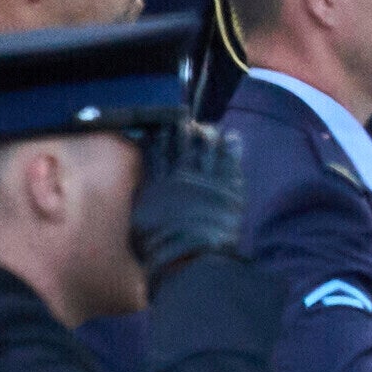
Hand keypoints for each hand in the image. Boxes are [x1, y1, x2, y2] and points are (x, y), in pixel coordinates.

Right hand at [125, 117, 245, 275]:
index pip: (153, 154)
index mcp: (155, 184)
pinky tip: (233, 136)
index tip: (157, 124)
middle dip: (180, 130)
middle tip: (181, 115)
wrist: (188, 255)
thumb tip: (140, 183)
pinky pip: (230, 162)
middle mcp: (179, 177)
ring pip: (206, 150)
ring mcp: (206, 180)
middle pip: (180, 147)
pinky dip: (231, 148)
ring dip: (207, 136)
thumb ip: (141, 200)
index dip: (156, 138)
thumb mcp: (137, 222)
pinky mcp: (228, 188)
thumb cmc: (156, 247)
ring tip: (208, 126)